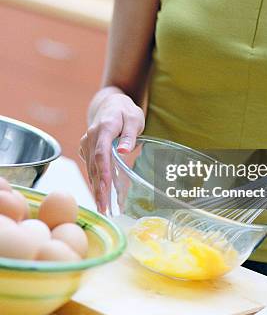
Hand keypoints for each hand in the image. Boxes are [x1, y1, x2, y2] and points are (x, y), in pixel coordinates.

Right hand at [79, 93, 144, 212]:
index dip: (103, 173)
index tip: (105, 189)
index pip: (101, 154)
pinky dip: (96, 181)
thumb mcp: (133, 118)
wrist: (109, 105)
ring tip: (103, 208)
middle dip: (98, 188)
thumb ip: (129, 134)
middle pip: (94, 166)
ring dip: (96, 189)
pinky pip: (91, 167)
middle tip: (103, 208)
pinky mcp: (86, 150)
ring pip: (91, 169)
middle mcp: (91, 137)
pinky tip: (101, 196)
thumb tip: (124, 150)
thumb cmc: (125, 111)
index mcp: (104, 128)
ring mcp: (86, 143)